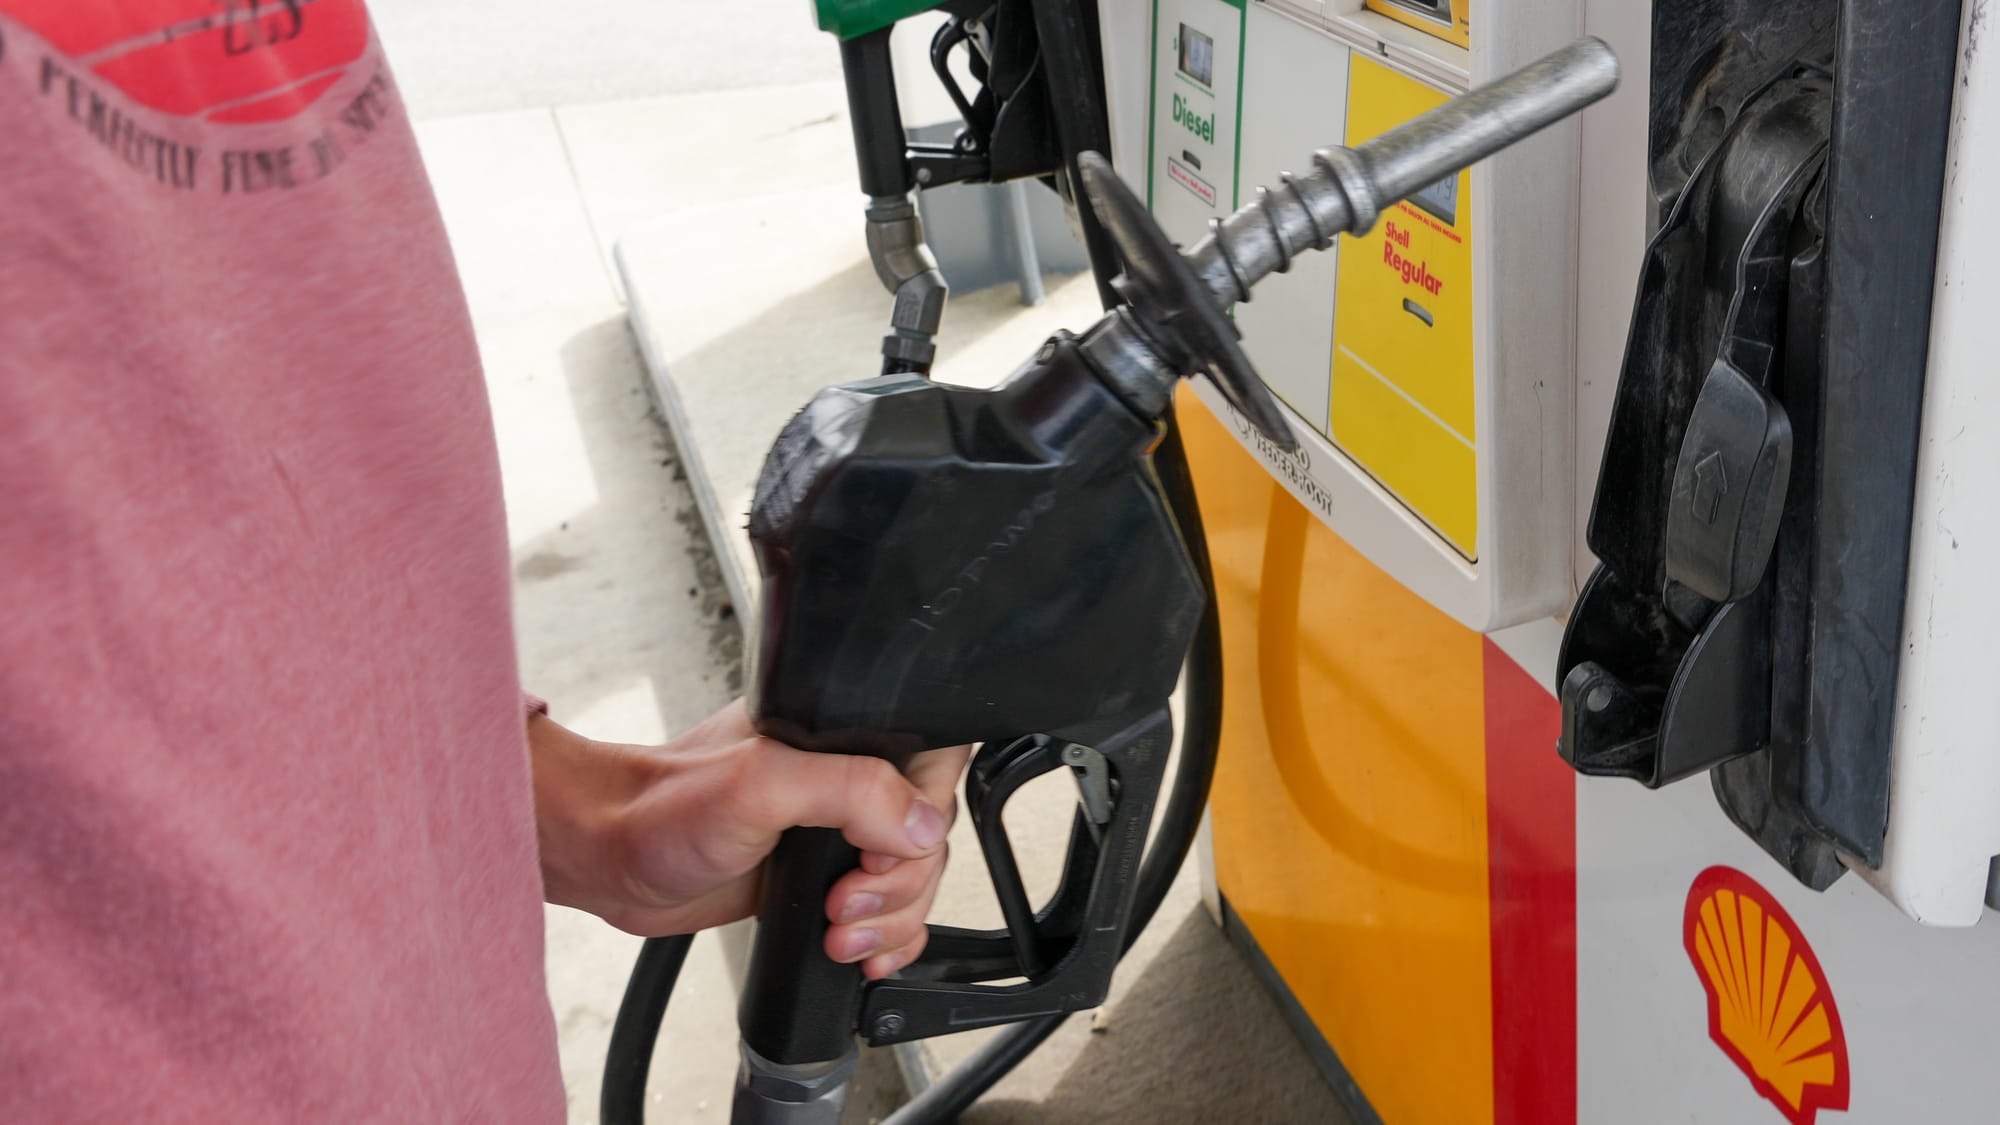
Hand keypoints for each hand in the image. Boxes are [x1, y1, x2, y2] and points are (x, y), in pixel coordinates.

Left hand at [530, 700, 970, 978]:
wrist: (612, 860)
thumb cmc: (662, 808)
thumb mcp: (762, 785)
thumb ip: (849, 790)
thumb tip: (918, 824)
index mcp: (842, 735)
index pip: (933, 769)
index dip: (921, 822)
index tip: (872, 855)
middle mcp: (845, 780)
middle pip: (927, 840)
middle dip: (897, 887)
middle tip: (841, 902)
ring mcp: (834, 833)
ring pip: (911, 883)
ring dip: (889, 922)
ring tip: (836, 931)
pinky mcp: (820, 879)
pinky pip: (886, 913)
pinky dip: (887, 939)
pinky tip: (860, 952)